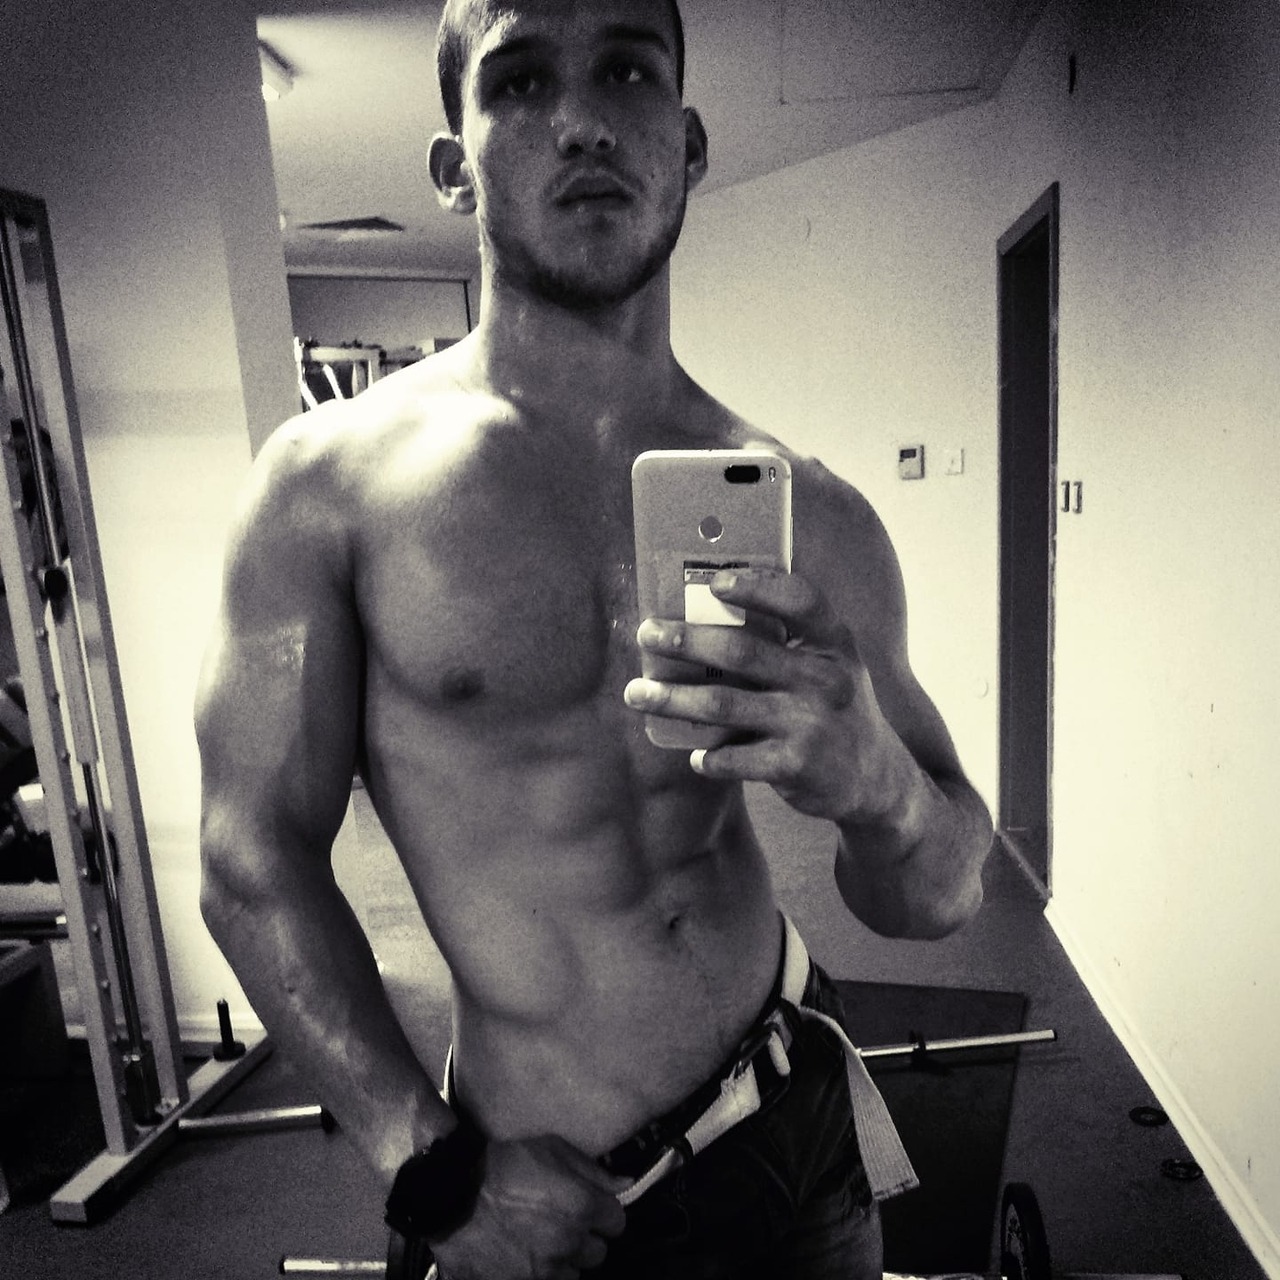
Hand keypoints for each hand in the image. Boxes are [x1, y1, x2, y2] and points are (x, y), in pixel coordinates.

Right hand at [432, 1133, 629, 1279]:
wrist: (454, 1192)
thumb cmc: (507, 1163)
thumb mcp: (552, 1149)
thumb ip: (593, 1170)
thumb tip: (626, 1183)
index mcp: (582, 1208)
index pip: (617, 1222)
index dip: (604, 1212)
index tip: (590, 1205)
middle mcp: (569, 1245)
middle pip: (597, 1252)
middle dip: (584, 1237)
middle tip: (562, 1222)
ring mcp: (544, 1272)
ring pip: (571, 1274)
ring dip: (563, 1259)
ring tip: (540, 1240)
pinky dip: (539, 1273)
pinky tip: (524, 1255)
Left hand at [624, 568, 897, 823]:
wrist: (874, 778)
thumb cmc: (832, 708)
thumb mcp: (828, 665)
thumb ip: (786, 642)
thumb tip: (702, 615)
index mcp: (834, 643)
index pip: (799, 600)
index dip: (756, 587)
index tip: (712, 583)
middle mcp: (826, 679)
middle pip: (742, 650)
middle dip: (686, 640)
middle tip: (647, 633)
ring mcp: (811, 724)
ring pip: (723, 703)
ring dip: (672, 697)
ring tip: (637, 692)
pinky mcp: (795, 766)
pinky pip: (734, 758)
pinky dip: (708, 757)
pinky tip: (693, 755)